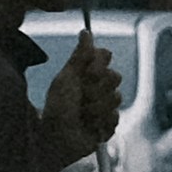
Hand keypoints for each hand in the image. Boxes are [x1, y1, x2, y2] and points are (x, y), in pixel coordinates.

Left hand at [38, 41, 121, 167]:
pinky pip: (115, 118)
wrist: (55, 138)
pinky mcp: (109, 124)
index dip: (98, 65)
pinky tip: (88, 127)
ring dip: (95, 108)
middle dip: (95, 89)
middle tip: (80, 98)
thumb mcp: (66, 78)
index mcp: (87, 72)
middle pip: (115, 77)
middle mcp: (98, 86)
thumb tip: (85, 32)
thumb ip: (79, 56)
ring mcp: (105, 105)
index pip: (105, 56)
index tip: (86, 73)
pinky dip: (100, 123)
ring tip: (81, 115)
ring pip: (116, 98)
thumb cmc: (56, 107)